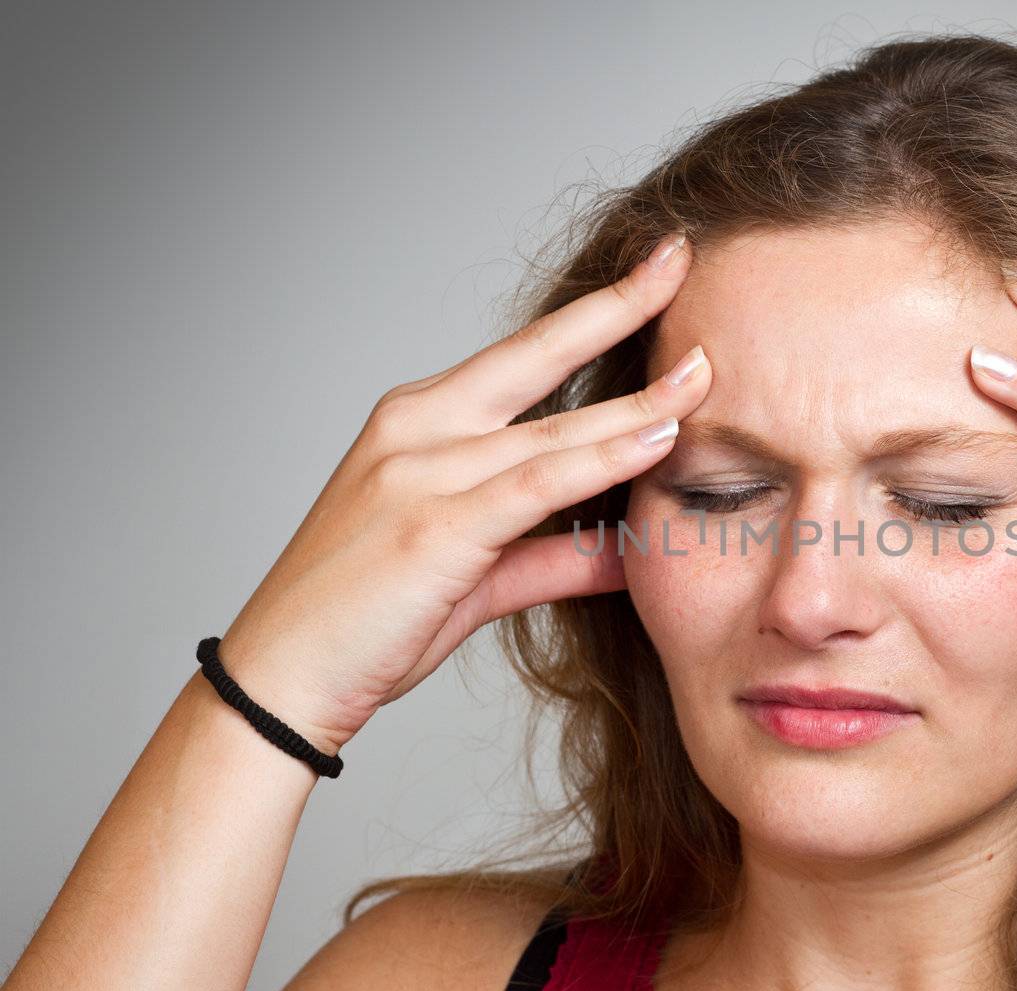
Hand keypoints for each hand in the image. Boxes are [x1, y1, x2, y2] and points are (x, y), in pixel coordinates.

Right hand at [216, 233, 710, 753]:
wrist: (284, 678)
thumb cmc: (368, 622)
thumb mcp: (476, 576)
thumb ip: (556, 555)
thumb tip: (631, 549)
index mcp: (419, 423)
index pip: (525, 355)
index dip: (595, 312)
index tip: (654, 273)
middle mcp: (417, 429)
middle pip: (538, 355)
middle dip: (618, 303)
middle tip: (681, 256)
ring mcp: (420, 472)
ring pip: (553, 427)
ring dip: (637, 401)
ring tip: (704, 371)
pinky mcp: (433, 527)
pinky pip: (536, 485)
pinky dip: (601, 461)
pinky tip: (656, 440)